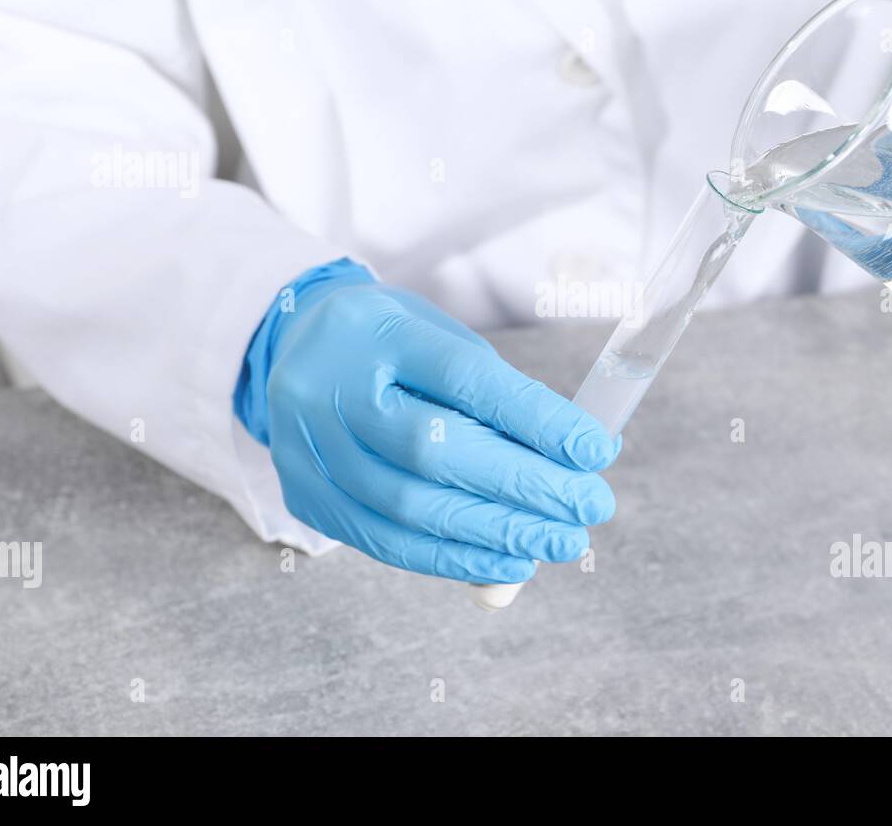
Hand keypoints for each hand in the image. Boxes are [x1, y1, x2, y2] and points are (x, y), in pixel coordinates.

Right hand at [263, 281, 616, 582]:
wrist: (297, 351)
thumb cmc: (390, 346)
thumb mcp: (439, 339)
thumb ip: (498, 393)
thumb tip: (576, 454)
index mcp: (373, 331)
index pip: (464, 378)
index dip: (536, 419)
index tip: (595, 449)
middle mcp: (329, 388)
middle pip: (434, 449)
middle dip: (525, 486)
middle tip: (590, 506)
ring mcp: (308, 447)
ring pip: (410, 506)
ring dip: (498, 532)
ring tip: (561, 540)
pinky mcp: (305, 496)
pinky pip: (385, 542)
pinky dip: (454, 559)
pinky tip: (509, 561)